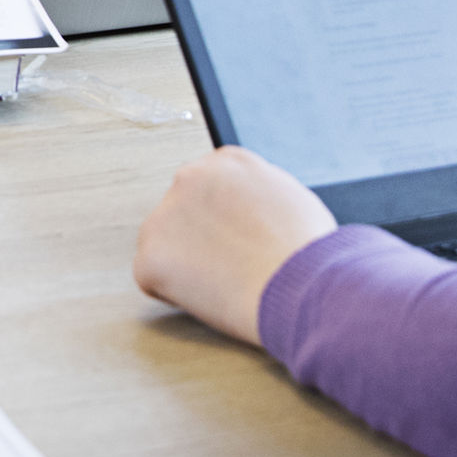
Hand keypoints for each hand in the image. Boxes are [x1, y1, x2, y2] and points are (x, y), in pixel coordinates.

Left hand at [133, 146, 339, 344]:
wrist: (301, 284)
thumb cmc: (307, 251)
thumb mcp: (289, 197)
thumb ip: (255, 194)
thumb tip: (245, 207)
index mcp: (226, 161)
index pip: (210, 188)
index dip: (225, 221)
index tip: (239, 241)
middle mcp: (189, 177)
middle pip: (184, 213)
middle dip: (201, 239)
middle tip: (232, 266)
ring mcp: (164, 216)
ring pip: (165, 244)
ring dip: (186, 264)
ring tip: (228, 282)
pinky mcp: (149, 257)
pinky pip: (154, 279)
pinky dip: (175, 293)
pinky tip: (211, 295)